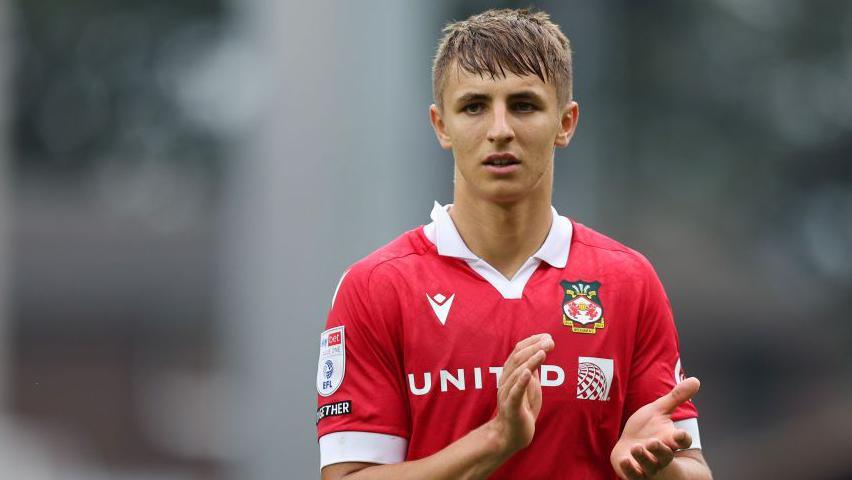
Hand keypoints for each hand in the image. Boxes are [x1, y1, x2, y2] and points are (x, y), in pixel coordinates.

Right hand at [487, 333, 554, 455]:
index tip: (547, 336)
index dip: (532, 342)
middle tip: (549, 341)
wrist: (512, 434)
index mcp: (510, 374)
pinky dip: (521, 381)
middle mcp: (506, 381)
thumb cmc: (522, 408)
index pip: (518, 352)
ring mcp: (507, 394)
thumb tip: (542, 350)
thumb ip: (533, 370)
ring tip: (543, 352)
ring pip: (516, 373)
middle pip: (516, 359)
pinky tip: (528, 372)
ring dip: (530, 360)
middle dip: (533, 347)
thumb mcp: (531, 385)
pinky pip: (515, 392)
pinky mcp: (511, 407)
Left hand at [610, 377, 699, 479]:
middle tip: (653, 442)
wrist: (628, 447)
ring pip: (650, 466)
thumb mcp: (659, 410)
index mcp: (670, 439)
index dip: (683, 438)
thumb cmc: (646, 428)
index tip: (681, 434)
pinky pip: (633, 476)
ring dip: (644, 458)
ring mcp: (648, 466)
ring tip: (637, 448)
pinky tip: (625, 460)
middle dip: (661, 451)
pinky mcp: (634, 473)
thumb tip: (695, 379)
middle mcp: (661, 455)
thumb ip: (676, 397)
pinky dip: (630, 469)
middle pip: (666, 456)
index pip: (682, 441)